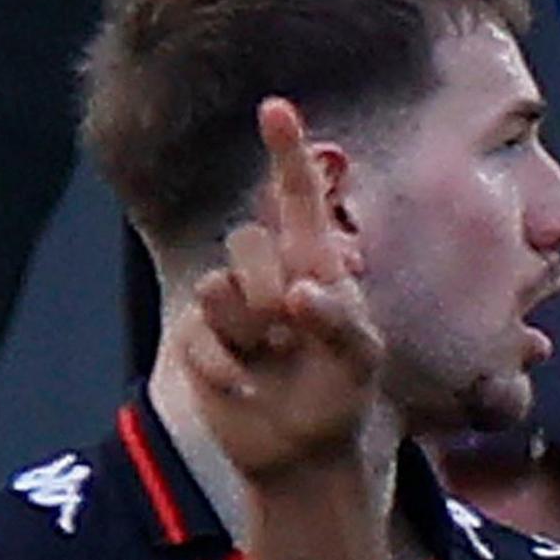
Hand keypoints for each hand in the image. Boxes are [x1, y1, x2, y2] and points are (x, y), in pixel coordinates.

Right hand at [171, 98, 389, 488]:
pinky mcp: (202, 340)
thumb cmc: (341, 396)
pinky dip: (224, 366)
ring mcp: (231, 306)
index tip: (275, 107)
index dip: (286, 152)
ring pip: (216, 284)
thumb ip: (340, 320)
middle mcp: (270, 273)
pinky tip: (247, 387)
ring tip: (270, 360)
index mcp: (315, 262)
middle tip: (287, 330)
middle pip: (247, 240)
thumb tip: (297, 292)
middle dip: (265, 285)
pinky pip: (198, 333)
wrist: (300, 452)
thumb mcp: (361, 361)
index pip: (298, 197)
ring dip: (246, 330)